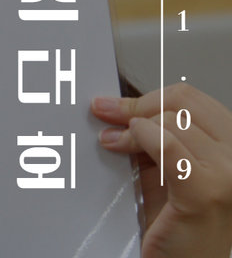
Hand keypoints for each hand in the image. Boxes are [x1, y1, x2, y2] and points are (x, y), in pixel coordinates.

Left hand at [93, 83, 231, 257]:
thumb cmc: (177, 226)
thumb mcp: (167, 171)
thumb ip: (155, 139)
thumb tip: (118, 107)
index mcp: (231, 148)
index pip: (192, 99)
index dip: (150, 98)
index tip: (118, 105)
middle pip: (180, 103)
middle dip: (136, 109)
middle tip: (106, 118)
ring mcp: (228, 175)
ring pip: (170, 122)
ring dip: (130, 129)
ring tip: (111, 143)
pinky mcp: (207, 192)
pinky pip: (167, 145)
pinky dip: (139, 138)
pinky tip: (120, 146)